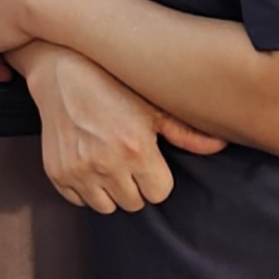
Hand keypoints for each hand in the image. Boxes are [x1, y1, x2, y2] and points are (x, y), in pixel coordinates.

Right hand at [20, 42, 225, 215]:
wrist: (61, 72)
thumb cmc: (112, 85)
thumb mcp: (152, 106)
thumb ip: (186, 133)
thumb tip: (221, 145)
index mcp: (136, 149)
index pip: (158, 194)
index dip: (156, 179)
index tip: (149, 163)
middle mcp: (107, 164)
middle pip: (133, 203)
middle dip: (134, 185)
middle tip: (127, 161)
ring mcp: (79, 170)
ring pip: (105, 206)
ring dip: (109, 190)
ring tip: (108, 162)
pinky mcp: (57, 173)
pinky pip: (78, 200)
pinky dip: (84, 187)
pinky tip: (87, 162)